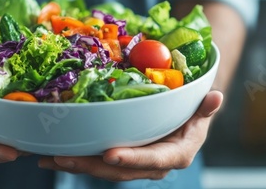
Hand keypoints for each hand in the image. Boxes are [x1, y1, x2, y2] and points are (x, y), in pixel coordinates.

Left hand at [38, 90, 222, 180]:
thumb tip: (217, 96)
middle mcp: (153, 164)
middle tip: (63, 156)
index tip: (110, 154)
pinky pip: (97, 161)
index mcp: (175, 154)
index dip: (132, 158)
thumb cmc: (192, 111)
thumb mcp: (201, 108)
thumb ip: (206, 107)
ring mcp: (134, 163)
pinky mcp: (120, 158)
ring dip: (77, 164)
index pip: (153, 160)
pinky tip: (51, 155)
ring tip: (49, 158)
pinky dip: (75, 158)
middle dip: (91, 165)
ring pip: (103, 169)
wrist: (184, 119)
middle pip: (120, 169)